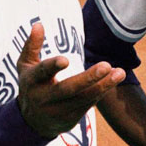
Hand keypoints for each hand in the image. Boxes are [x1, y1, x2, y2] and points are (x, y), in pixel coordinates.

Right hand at [16, 22, 125, 137]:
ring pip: (82, 99)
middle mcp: (43, 98)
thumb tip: (39, 24)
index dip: (52, 66)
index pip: (42, 73)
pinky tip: (113, 80)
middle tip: (107, 65)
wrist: (31, 121)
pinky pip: (87, 105)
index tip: (66, 60)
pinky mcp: (69, 120)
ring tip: (120, 73)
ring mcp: (56, 111)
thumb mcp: (25, 65)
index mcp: (31, 81)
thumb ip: (32, 46)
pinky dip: (100, 93)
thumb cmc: (32, 85)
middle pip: (67, 89)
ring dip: (103, 86)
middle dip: (88, 78)